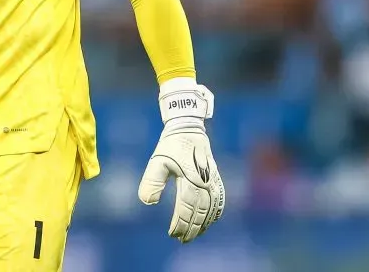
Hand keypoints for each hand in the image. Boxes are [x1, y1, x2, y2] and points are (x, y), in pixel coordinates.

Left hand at [138, 79, 225, 242]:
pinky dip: (214, 214)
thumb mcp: (157, 160)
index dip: (180, 223)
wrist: (189, 128)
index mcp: (191, 180)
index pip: (186, 208)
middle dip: (191, 228)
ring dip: (203, 224)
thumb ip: (152, 181)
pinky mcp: (216, 179)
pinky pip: (219, 201)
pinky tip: (209, 222)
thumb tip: (148, 203)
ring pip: (211, 209)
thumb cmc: (171, 145)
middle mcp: (205, 183)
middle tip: (181, 239)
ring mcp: (213, 182)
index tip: (172, 234)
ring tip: (193, 235)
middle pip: (200, 212)